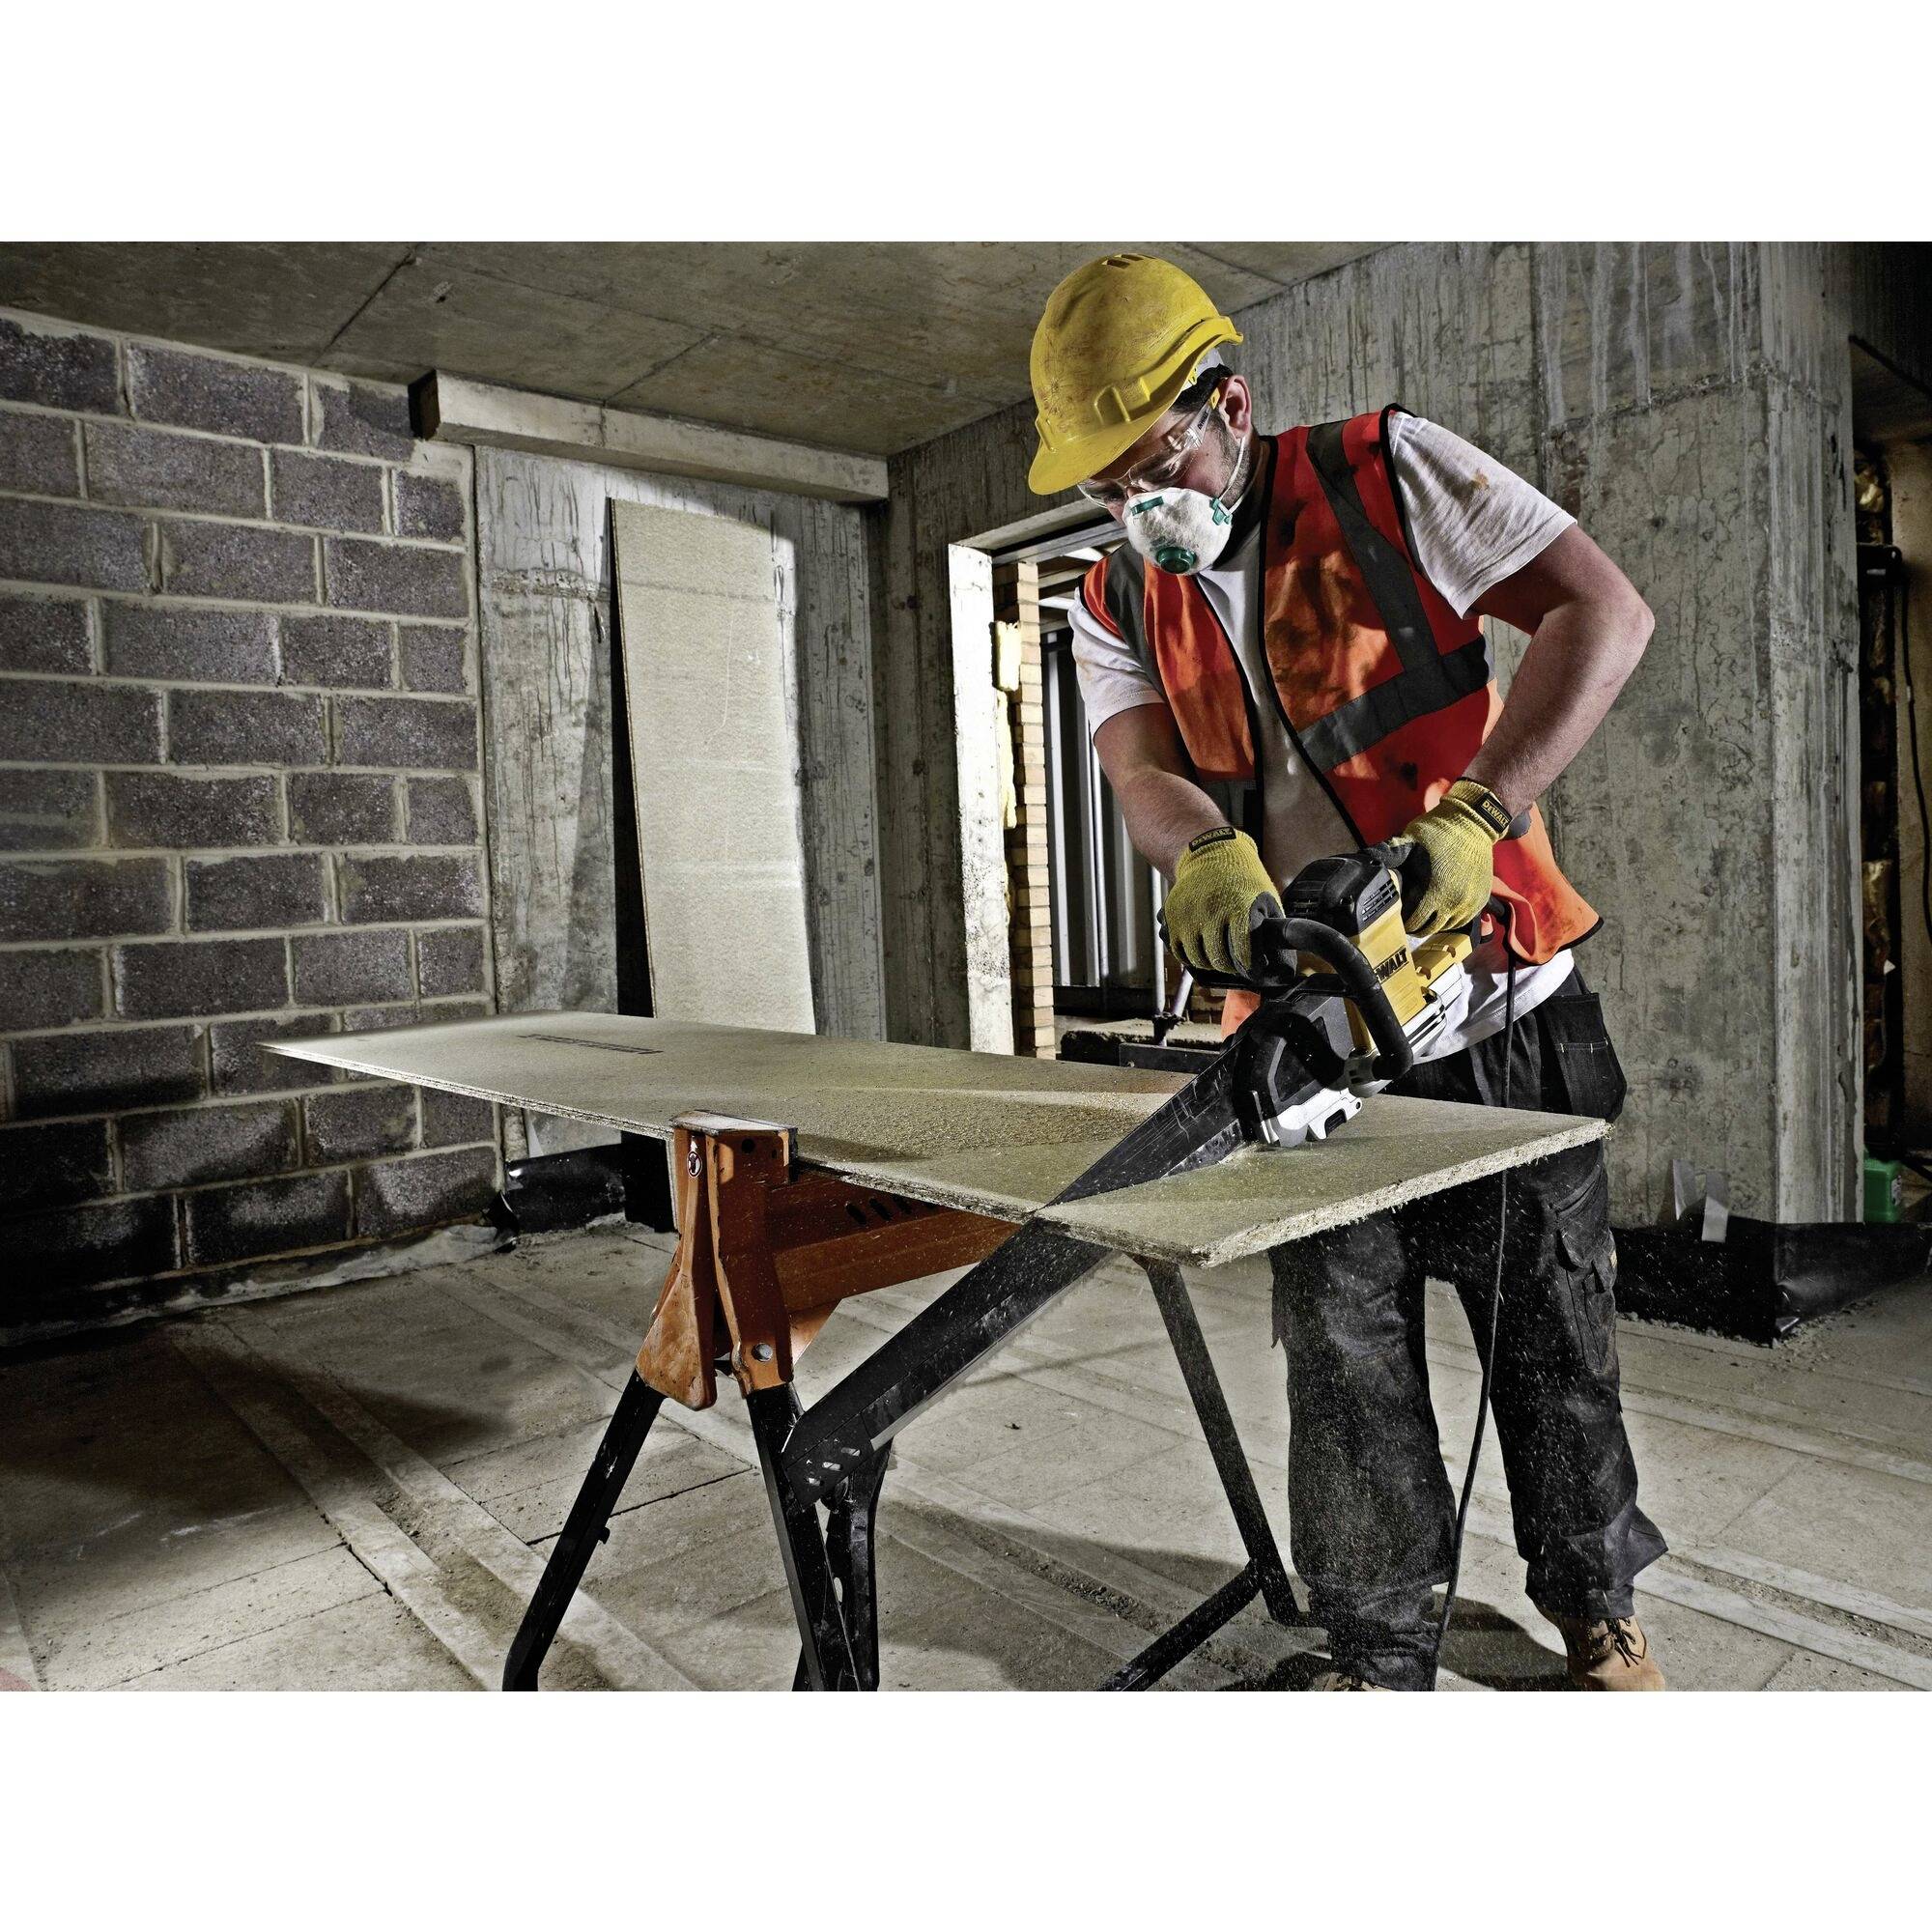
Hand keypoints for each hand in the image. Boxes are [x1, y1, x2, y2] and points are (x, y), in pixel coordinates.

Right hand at [1162, 826, 1281, 975]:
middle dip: (1231, 968)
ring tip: (1218, 956)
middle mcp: (1213, 912)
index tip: (1253, 971)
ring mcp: (1190, 915)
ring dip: (1210, 963)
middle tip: (1236, 965)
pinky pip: (1179, 951)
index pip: (1244, 952)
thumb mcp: (1265, 898)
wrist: (1211, 854)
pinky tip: (1201, 950)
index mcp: (1240, 907)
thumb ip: (1271, 930)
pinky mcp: (1173, 917)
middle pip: (1219, 959)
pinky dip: (1190, 956)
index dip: (1250, 967)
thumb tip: (1281, 962)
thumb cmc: (1243, 879)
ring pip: (1198, 959)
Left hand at [1375, 779, 1511, 935]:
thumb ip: (1388, 856)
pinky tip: (1440, 912)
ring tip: (1423, 915)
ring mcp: (1468, 903)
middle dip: (1414, 926)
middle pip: (1427, 930)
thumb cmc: (1437, 832)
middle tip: (1407, 918)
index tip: (1396, 915)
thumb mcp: (1408, 841)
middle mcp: (1452, 902)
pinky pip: (1461, 921)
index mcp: (1433, 891)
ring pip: (1445, 928)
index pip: (1413, 922)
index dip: (1401, 921)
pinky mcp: (1480, 901)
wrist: (1472, 824)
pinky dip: (1449, 920)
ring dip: (1432, 924)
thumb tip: (1364, 861)